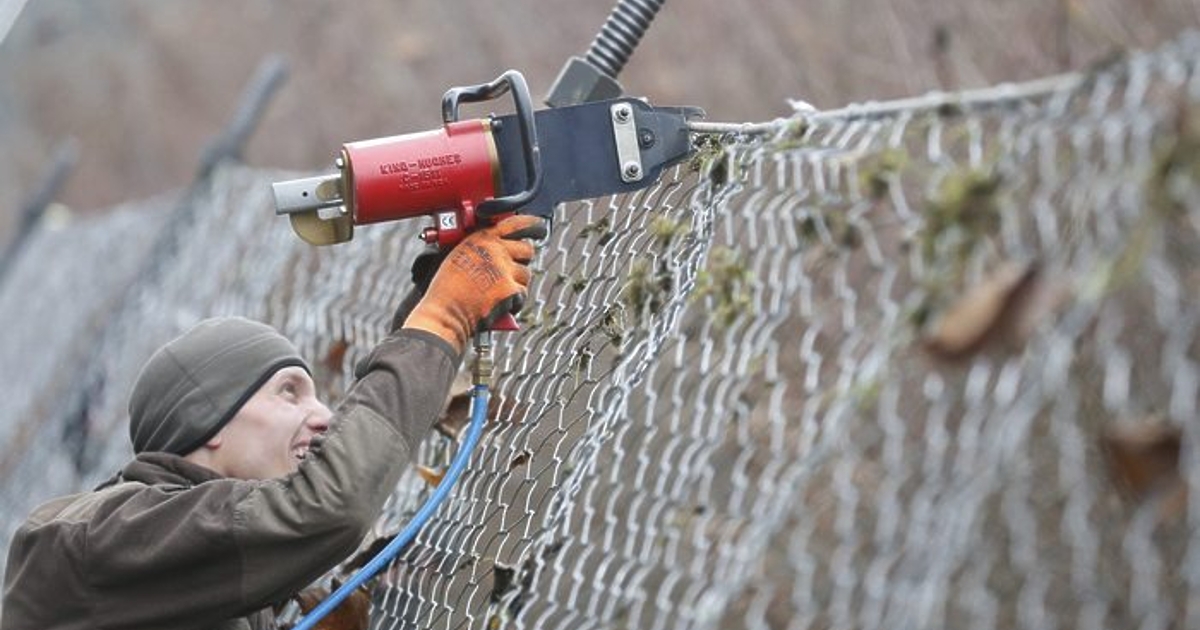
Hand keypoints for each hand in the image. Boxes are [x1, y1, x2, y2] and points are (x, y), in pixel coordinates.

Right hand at [403, 215, 546, 351]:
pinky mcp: (510, 289)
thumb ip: (480, 248)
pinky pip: (522, 294)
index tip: (539, 227)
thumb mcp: (458, 256)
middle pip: (527, 249)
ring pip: (526, 274)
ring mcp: (504, 269)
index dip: (531, 224)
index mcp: (481, 239)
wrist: (445, 312)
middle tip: (513, 269)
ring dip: (516, 284)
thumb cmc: (446, 290)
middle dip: (523, 260)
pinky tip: (499, 304)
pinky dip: (514, 302)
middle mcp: (495, 250)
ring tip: (498, 292)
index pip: (514, 223)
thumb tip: (498, 249)